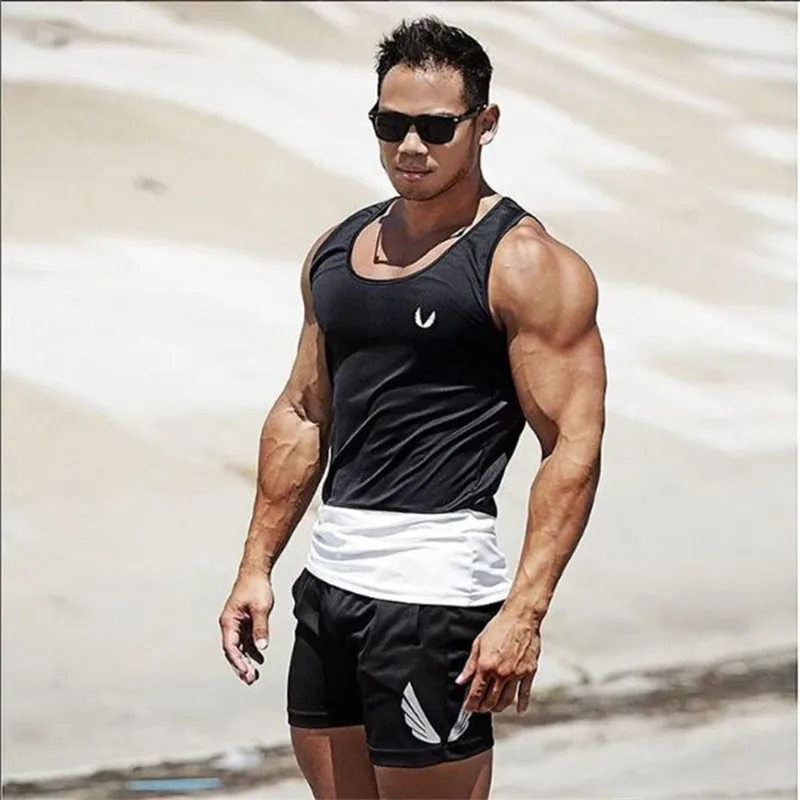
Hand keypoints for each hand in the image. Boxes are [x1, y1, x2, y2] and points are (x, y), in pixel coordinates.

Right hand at [218, 570, 273, 684]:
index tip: (246, 672)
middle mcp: (230, 624)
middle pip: (233, 650)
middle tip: (250, 679)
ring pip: (239, 646)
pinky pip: (246, 639)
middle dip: (240, 666)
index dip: (238, 662)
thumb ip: (260, 628)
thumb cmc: (255, 587)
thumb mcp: (261, 608)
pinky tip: (259, 658)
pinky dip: (251, 649)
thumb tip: (261, 647)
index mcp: (229, 621)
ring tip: (253, 674)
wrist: (256, 571)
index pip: (230, 647)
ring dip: (246, 660)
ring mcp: (237, 623)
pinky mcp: (244, 621)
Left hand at [455, 607, 540, 713]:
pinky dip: (522, 704)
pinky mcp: (529, 672)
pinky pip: (525, 693)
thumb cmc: (499, 627)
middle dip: (482, 708)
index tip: (468, 707)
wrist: (520, 617)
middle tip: (479, 708)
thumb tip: (461, 680)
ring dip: (498, 708)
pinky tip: (519, 710)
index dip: (470, 704)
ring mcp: (516, 674)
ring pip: (506, 700)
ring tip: (493, 707)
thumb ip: (470, 665)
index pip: (476, 693)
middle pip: (491, 700)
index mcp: (486, 665)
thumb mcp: (478, 644)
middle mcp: (501, 673)